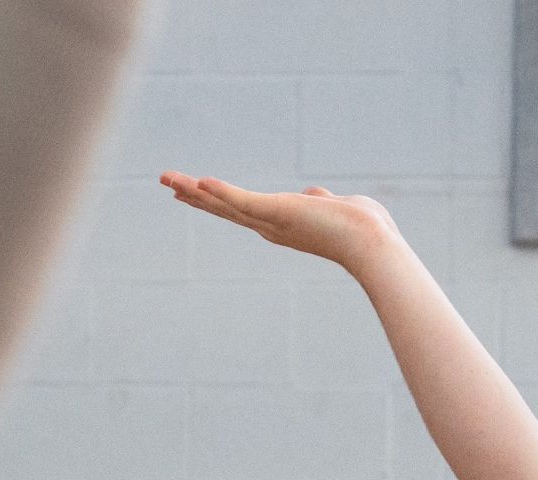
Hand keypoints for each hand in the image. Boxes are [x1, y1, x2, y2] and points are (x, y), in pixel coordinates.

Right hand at [158, 171, 401, 268]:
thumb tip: (316, 194)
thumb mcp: (335, 206)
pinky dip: (222, 192)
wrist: (370, 243)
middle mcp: (269, 227)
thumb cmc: (361, 227)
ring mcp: (271, 221)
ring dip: (195, 190)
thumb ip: (320, 199)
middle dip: (194, 194)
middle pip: (223, 207)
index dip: (215, 198)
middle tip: (166, 182)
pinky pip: (243, 201)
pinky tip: (200, 181)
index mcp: (280, 223)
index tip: (195, 189)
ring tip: (167, 178)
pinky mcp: (276, 212)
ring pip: (225, 204)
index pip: (240, 208)